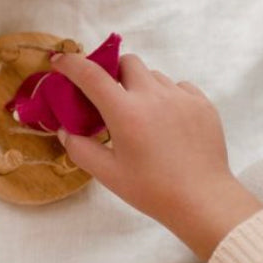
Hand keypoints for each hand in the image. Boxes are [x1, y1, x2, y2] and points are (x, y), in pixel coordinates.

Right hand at [51, 52, 262, 259]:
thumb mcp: (107, 174)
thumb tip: (65, 130)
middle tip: (110, 97)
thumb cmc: (152, 190)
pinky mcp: (203, 104)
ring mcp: (181, 97)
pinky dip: (166, 96)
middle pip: (127, 62)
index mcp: (125, 112)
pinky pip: (179, 86)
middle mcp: (153, 96)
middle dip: (113, 72)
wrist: (203, 200)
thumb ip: (80, 148)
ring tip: (143, 115)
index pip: (90, 74)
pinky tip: (167, 121)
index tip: (59, 62)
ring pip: (153, 75)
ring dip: (141, 86)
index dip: (70, 63)